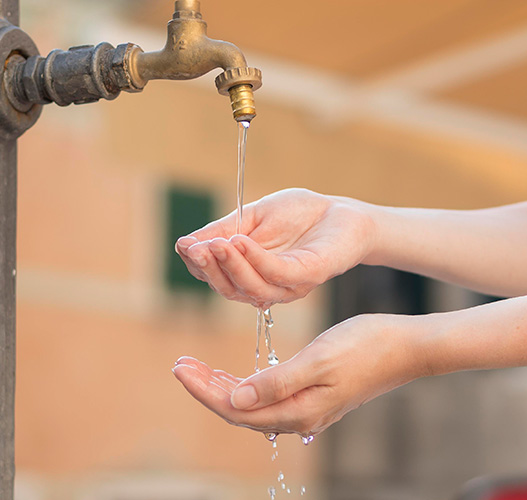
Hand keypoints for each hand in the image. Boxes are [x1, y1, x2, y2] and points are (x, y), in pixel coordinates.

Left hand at [171, 314, 427, 436]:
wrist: (407, 347)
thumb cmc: (367, 346)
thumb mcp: (318, 359)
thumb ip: (276, 382)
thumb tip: (235, 398)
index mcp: (298, 410)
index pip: (236, 408)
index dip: (204, 390)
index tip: (180, 367)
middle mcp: (300, 416)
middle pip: (239, 410)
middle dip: (207, 388)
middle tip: (180, 364)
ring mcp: (308, 408)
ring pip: (252, 405)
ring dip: (223, 386)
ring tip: (197, 367)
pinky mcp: (314, 397)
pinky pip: (268, 398)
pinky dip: (245, 385)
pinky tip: (235, 374)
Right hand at [175, 188, 376, 307]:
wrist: (342, 211)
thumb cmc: (299, 215)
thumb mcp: (252, 217)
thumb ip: (222, 231)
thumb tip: (184, 244)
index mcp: (249, 275)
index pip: (215, 277)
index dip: (198, 264)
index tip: (185, 245)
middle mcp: (266, 287)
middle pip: (229, 289)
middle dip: (209, 269)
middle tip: (195, 248)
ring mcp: (288, 286)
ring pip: (251, 287)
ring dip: (230, 266)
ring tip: (215, 244)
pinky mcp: (308, 276)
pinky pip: (277, 274)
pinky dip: (255, 259)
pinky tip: (240, 241)